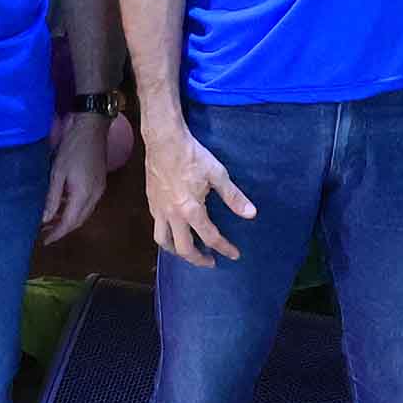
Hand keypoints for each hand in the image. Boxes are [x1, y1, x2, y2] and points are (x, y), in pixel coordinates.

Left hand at [41, 112, 108, 242]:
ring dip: (69, 220)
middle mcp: (95, 196)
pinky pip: (87, 204)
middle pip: (79, 221)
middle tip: (45, 234)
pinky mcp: (99, 183)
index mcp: (84, 194)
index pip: (69, 222)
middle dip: (62, 230)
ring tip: (50, 223)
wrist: (91, 128)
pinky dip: (75, 210)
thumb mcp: (57, 173)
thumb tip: (45, 219)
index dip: (57, 234)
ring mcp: (99, 190)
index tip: (44, 242)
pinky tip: (62, 207)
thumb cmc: (71, 148)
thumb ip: (52, 198)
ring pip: (84, 213)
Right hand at [142, 120, 254, 265]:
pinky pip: (157, 226)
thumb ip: (233, 197)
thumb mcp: (217, 174)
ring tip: (187, 251)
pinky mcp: (151, 202)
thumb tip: (251, 214)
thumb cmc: (192, 155)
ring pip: (164, 241)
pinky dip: (166, 234)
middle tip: (210, 262)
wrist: (164, 140)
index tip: (234, 255)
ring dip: (176, 251)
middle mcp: (173, 215)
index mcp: (191, 210)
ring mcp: (159, 210)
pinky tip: (174, 228)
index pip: (210, 238)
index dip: (225, 248)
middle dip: (198, 259)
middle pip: (184, 248)